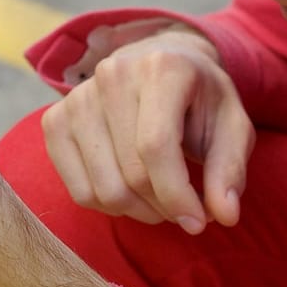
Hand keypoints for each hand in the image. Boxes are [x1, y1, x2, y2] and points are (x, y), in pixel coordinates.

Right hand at [41, 26, 252, 233]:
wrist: (160, 64)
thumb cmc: (199, 99)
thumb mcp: (232, 125)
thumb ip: (229, 169)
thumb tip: (225, 215)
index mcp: (161, 68)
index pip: (156, 146)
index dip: (177, 195)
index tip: (197, 222)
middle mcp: (112, 75)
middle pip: (131, 173)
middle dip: (164, 206)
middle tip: (184, 207)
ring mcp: (77, 98)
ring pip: (103, 189)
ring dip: (138, 211)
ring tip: (161, 199)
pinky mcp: (55, 121)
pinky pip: (78, 191)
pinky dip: (108, 206)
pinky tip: (131, 191)